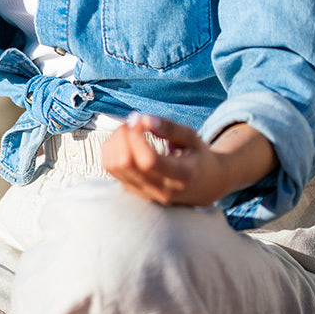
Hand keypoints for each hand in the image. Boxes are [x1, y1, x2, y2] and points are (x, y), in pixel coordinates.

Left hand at [102, 114, 270, 207]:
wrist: (204, 185)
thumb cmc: (196, 155)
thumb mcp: (191, 137)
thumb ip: (169, 128)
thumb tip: (143, 119)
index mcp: (181, 176)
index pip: (148, 161)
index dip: (136, 136)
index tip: (140, 121)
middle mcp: (161, 190)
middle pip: (125, 163)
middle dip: (122, 135)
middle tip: (134, 123)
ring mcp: (145, 194)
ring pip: (112, 165)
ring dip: (115, 141)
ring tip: (129, 131)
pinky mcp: (133, 191)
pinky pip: (111, 168)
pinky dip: (112, 150)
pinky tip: (126, 141)